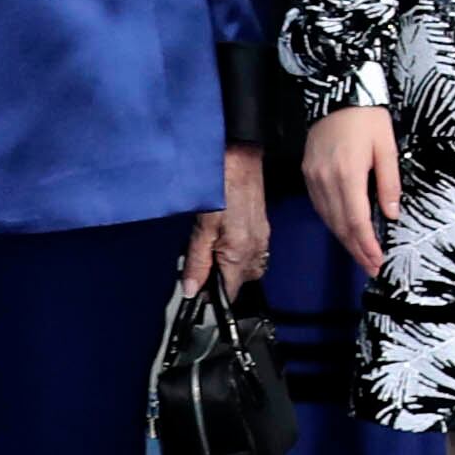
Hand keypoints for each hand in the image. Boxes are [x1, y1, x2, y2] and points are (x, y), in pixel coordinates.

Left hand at [184, 147, 267, 294]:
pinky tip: (225, 240)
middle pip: (239, 283)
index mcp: (240, 254)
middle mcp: (256, 251)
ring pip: (247, 270)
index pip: (229, 293)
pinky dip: (238, 255)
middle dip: (220, 280)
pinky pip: (253, 255)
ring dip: (229, 268)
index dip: (211, 295)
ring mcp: (262, 240)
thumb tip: (191, 290)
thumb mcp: (200, 228)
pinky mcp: (263, 230)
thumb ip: (196, 261)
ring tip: (212, 250)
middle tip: (200, 262)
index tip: (197, 289)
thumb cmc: (219, 187)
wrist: (239, 159)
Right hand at [305, 102, 401, 274]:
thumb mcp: (387, 147)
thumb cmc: (368, 118)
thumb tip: (391, 214)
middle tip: (371, 268)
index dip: (366, 244)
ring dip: (344, 239)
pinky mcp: (307, 173)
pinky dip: (333, 222)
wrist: (337, 92)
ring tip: (361, 255)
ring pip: (328, 218)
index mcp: (347, 174)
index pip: (356, 220)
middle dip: (356, 249)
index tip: (377, 261)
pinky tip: (345, 230)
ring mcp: (313, 177)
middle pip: (340, 225)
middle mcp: (325, 180)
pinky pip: (320, 206)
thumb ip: (389, 183)